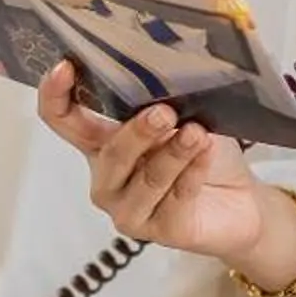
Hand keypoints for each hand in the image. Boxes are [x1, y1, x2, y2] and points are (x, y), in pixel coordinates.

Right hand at [37, 62, 268, 261]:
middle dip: (137, 132)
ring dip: (173, 153)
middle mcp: (108, 179)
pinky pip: (176, 196)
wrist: (240, 201)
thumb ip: (158, 101)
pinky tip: (207, 153)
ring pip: (146, 179)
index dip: (55, 95)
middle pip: (110, 154)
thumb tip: (160, 74)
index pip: (62, 119)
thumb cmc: (202, 154)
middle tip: (165, 112)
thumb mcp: (179, 118)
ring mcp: (129, 209)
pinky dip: (193, 171)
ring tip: (197, 133)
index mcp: (102, 144)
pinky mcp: (160, 230)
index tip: (64, 67)